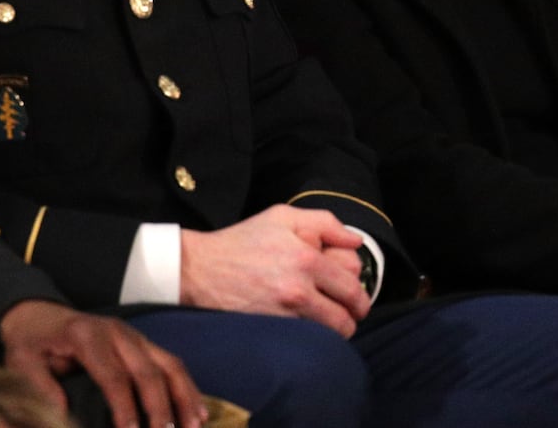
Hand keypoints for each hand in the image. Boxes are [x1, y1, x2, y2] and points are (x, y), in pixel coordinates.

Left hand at [0, 301, 203, 427]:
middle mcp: (119, 333)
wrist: (38, 314)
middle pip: (149, 371)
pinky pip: (172, 363)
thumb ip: (41, 387)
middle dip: (160, 408)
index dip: (125, 408)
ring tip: (194, 427)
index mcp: (88, 337)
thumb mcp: (21, 363)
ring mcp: (135, 336)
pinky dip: (187, 387)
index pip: (114, 377)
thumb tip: (62, 415)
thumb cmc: (32, 342)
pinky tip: (197, 411)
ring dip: (184, 397)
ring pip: (170, 365)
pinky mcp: (143, 343)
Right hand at [180, 205, 370, 335]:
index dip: (357, 286)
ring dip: (336, 328)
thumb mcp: (283, 217)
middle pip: (348, 313)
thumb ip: (325, 223)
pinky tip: (307, 324)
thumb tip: (355, 242)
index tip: (351, 287)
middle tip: (349, 310)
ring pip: (332, 332)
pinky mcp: (272, 330)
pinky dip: (314, 336)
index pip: (353, 281)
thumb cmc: (243, 241)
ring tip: (328, 318)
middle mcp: (299, 289)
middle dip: (354, 314)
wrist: (200, 270)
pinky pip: (308, 340)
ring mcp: (285, 314)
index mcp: (306, 258)